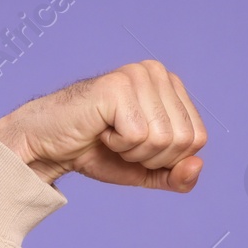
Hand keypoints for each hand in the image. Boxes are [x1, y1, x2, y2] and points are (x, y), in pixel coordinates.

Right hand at [0, 59, 206, 190]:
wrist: (50, 147)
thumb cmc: (98, 152)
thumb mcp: (147, 170)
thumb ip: (178, 175)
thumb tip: (197, 165)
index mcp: (170, 84)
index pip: (198, 138)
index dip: (169, 158)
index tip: (139, 146)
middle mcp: (156, 72)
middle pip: (184, 140)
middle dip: (153, 157)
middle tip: (122, 143)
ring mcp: (137, 75)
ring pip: (163, 139)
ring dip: (134, 151)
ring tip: (111, 135)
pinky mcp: (117, 87)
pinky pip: (139, 136)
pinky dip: (118, 145)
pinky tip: (101, 130)